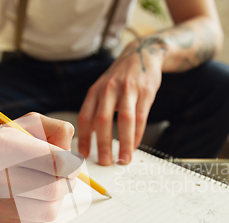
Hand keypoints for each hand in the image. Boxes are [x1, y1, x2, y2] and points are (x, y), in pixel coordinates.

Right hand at [0, 111, 79, 222]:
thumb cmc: (8, 140)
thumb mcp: (32, 123)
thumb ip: (59, 131)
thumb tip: (73, 161)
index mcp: (2, 144)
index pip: (55, 163)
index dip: (71, 164)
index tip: (71, 163)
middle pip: (54, 188)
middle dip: (66, 182)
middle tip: (64, 175)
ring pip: (49, 209)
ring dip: (57, 197)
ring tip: (49, 183)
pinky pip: (38, 220)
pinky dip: (42, 207)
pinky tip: (33, 195)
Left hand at [78, 38, 165, 164]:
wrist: (142, 54)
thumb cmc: (120, 78)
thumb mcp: (102, 88)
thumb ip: (96, 109)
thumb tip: (90, 138)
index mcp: (95, 91)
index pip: (85, 117)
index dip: (83, 138)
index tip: (84, 155)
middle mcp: (108, 89)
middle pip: (103, 120)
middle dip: (103, 143)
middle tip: (105, 161)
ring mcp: (128, 90)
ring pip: (124, 120)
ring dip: (125, 143)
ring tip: (124, 159)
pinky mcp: (145, 92)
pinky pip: (141, 117)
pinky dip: (138, 134)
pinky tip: (136, 145)